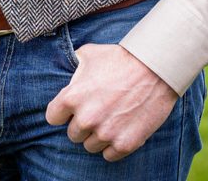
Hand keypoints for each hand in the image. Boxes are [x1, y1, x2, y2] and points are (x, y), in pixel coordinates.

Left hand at [45, 43, 177, 161]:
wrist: (155, 68)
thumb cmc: (121, 58)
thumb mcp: (90, 53)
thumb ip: (74, 67)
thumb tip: (68, 75)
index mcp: (73, 97)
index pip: (53, 117)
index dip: (62, 112)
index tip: (72, 109)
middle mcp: (86, 118)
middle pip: (73, 134)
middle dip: (83, 123)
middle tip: (98, 110)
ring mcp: (105, 133)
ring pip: (90, 146)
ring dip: (98, 135)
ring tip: (111, 117)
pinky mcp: (124, 144)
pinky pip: (109, 155)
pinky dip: (114, 145)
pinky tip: (121, 128)